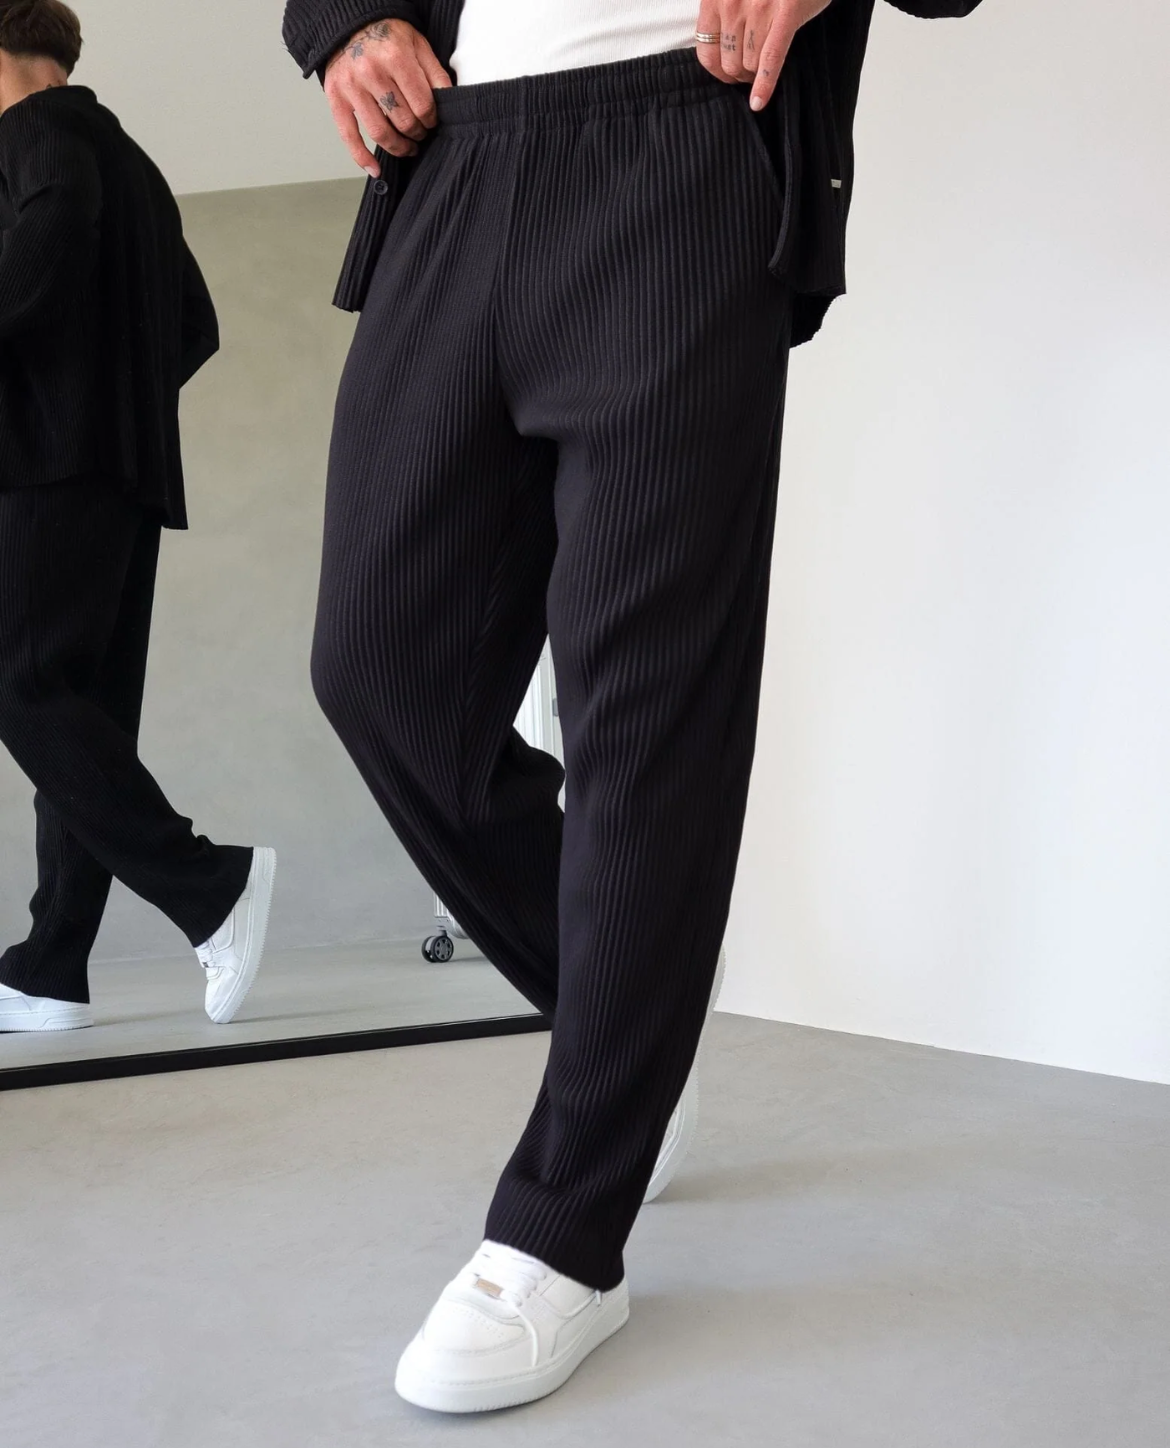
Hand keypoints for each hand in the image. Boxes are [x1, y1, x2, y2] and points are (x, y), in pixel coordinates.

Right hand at [324, 19, 451, 175]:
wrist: (352, 24)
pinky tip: (376, 169)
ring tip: (408, 148)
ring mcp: (351, 86)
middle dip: (417, 134)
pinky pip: (348, 135)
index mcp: (395, 57)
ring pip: (380, 132)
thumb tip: (449, 104)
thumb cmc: (388, 36)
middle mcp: (371, 71)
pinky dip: (362, 157)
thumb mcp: (419, 45)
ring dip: (399, 147)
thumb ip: (435, 74)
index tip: (432, 121)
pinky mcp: (335, 97)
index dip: (432, 120)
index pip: (422, 106)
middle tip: (421, 133)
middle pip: (403, 121)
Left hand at [695, 0, 832, 110]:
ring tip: (761, 70)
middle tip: (750, 71)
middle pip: (729, 62)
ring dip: (755, 75)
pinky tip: (759, 102)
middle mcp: (732, 1)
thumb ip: (722, 12)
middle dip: (739, 74)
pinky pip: (770, 59)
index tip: (727, 74)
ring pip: (749, 64)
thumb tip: (717, 50)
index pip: (706, 50)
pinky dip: (764, 85)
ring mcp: (759, 8)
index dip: (717, 70)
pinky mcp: (786, 14)